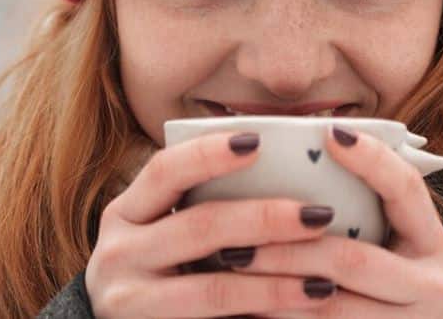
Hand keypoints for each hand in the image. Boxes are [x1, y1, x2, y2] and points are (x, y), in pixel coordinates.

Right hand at [85, 131, 344, 317]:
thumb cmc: (158, 273)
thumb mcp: (160, 234)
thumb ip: (200, 208)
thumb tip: (275, 165)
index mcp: (124, 214)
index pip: (164, 171)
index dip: (208, 154)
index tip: (257, 142)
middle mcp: (118, 254)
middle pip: (199, 227)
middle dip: (265, 219)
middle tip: (318, 215)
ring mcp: (130, 302)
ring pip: (213, 289)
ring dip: (276, 283)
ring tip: (324, 280)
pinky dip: (263, 318)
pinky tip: (300, 313)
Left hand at [236, 125, 442, 317]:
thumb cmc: (391, 290)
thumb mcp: (396, 251)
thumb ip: (365, 215)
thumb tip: (310, 151)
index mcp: (434, 245)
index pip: (407, 190)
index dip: (372, 160)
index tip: (330, 132)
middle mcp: (434, 288)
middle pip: (353, 259)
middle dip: (288, 249)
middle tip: (237, 241)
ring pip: (332, 308)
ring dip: (274, 291)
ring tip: (231, 274)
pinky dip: (283, 318)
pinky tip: (248, 311)